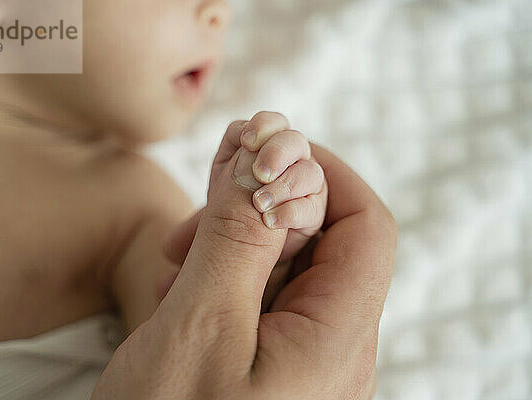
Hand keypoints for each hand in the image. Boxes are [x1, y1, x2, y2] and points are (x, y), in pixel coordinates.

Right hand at [92, 130, 396, 398]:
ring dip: (231, 242)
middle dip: (260, 208)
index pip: (364, 225)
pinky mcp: (267, 364)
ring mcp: (300, 358)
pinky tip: (178, 290)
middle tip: (197, 209)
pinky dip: (221, 276)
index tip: (260, 150)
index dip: (320, 173)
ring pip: (283, 266)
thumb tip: (269, 144)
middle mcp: (332, 347)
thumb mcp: (200, 324)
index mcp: (336, 339)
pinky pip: (259, 299)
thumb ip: (238, 233)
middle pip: (321, 240)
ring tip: (175, 261)